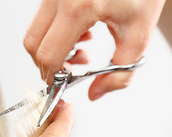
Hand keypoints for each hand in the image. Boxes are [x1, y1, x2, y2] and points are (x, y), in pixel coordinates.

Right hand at [24, 0, 164, 99]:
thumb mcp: (138, 35)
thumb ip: (119, 72)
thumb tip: (95, 93)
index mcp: (78, 6)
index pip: (48, 54)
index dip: (53, 75)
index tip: (64, 82)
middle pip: (33, 44)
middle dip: (49, 63)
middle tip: (74, 67)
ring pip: (35, 30)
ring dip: (53, 47)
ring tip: (82, 47)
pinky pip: (43, 17)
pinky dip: (56, 32)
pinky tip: (80, 32)